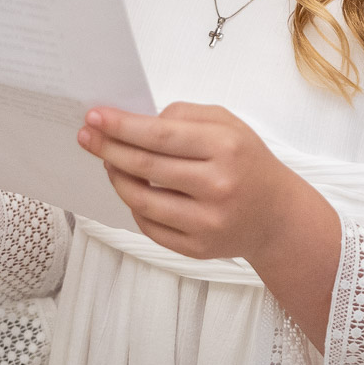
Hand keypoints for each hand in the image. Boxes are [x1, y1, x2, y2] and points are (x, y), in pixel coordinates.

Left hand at [77, 102, 318, 263]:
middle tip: (87, 137)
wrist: (276, 216)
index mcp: (225, 147)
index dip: (122, 126)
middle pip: (146, 166)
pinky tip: (132, 189)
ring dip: (117, 177)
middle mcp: (217, 186)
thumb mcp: (228, 124)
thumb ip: (185, 115)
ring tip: (109, 161)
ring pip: (142, 200)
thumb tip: (137, 122)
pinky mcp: (198, 249)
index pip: (160, 135)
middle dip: (109, 148)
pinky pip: (150, 227)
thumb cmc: (247, 162)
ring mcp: (207, 222)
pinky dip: (134, 206)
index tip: (95, 117)